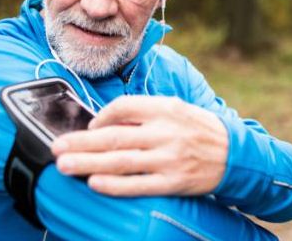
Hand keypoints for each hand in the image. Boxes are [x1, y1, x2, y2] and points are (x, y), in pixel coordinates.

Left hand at [50, 95, 228, 196]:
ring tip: (65, 166)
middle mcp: (165, 132)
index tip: (87, 127)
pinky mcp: (173, 181)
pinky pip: (138, 184)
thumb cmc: (198, 130)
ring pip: (121, 161)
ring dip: (89, 163)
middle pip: (115, 137)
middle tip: (56, 147)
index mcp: (165, 108)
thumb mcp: (175, 109)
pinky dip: (114, 184)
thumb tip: (105, 122)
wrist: (234, 154)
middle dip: (81, 143)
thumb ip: (144, 113)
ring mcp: (169, 158)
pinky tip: (94, 183)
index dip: (100, 117)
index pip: (124, 107)